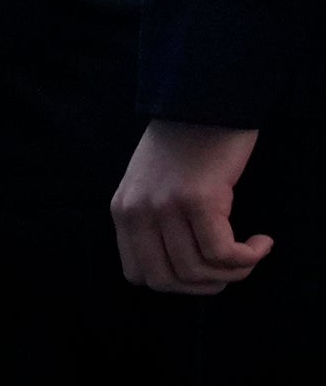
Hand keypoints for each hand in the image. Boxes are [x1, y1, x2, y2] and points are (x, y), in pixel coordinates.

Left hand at [112, 119, 269, 294]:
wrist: (208, 98)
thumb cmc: (189, 140)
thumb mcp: (154, 182)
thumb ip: (156, 218)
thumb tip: (182, 262)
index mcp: (123, 211)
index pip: (138, 274)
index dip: (175, 282)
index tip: (204, 269)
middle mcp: (137, 213)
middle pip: (166, 280)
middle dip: (204, 287)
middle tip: (233, 271)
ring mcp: (165, 207)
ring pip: (196, 271)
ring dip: (233, 272)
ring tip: (252, 253)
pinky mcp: (198, 200)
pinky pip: (222, 252)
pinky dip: (246, 257)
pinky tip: (262, 242)